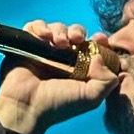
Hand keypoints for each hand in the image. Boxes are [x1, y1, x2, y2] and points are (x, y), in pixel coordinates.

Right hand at [0, 21, 118, 133]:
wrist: (26, 107)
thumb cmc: (58, 105)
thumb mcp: (91, 98)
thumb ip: (107, 80)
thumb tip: (101, 57)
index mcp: (81, 68)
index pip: (94, 47)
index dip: (99, 40)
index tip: (100, 39)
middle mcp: (64, 58)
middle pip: (76, 33)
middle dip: (79, 32)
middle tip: (77, 39)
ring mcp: (45, 50)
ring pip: (58, 28)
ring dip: (61, 30)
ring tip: (59, 43)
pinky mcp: (28, 44)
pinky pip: (36, 27)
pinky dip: (41, 27)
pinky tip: (45, 37)